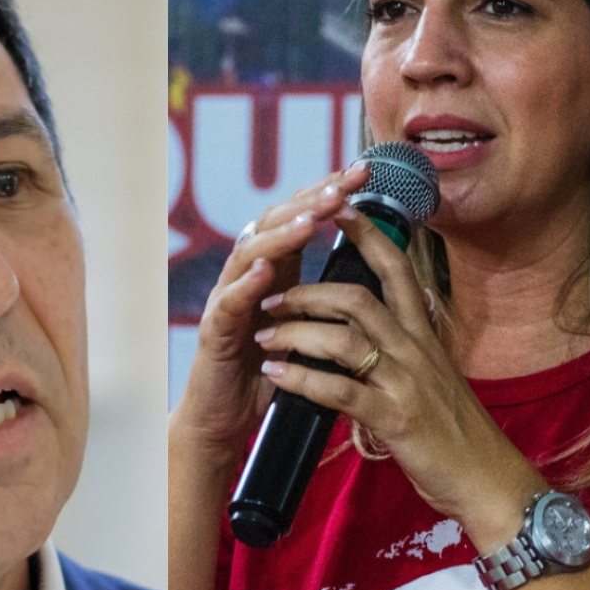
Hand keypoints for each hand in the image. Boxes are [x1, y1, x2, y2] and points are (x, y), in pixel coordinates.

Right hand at [173, 162, 370, 462]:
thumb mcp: (309, 327)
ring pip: (250, 254)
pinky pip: (229, 303)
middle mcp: (249, 277)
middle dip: (310, 200)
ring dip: (281, 234)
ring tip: (311, 219)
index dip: (329, 192)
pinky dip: (246, 285)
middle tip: (343, 184)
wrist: (226, 418)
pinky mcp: (215, 332)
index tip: (363, 171)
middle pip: (275, 223)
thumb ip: (328, 295)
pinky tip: (264, 270)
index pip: (302, 218)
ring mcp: (229, 301)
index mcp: (278, 272)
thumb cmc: (270, 373)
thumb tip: (374, 264)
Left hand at [252, 206, 543, 549]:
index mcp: (423, 334)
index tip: (335, 209)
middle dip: (308, 290)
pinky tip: (276, 377)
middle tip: (269, 295)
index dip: (366, 235)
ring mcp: (405, 382)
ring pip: (344, 339)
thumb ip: (408, 342)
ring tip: (263, 335)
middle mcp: (416, 349)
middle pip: (358, 296)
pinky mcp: (394, 418)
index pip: (395, 268)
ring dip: (295, 333)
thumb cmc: (455, 430)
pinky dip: (303, 380)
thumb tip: (388, 312)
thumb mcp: (433, 373)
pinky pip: (340, 390)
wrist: (488, 479)